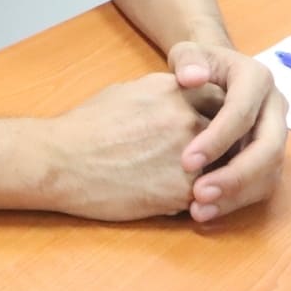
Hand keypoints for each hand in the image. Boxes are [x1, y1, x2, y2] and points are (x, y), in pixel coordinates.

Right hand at [42, 74, 208, 220]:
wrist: (60, 161)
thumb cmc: (85, 127)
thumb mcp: (128, 92)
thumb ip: (163, 95)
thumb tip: (179, 100)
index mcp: (175, 90)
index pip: (222, 101)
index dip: (221, 118)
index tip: (217, 131)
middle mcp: (187, 119)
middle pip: (229, 135)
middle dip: (224, 149)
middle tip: (217, 161)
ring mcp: (188, 155)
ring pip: (222, 168)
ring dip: (215, 176)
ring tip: (198, 183)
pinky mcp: (180, 191)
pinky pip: (205, 196)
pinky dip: (196, 200)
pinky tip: (173, 199)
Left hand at [170, 41, 288, 222]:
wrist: (214, 75)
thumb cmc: (197, 65)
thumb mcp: (188, 53)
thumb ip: (188, 60)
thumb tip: (192, 76)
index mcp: (256, 79)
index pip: (243, 112)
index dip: (217, 138)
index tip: (185, 161)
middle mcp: (275, 108)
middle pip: (269, 148)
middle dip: (235, 176)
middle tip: (199, 194)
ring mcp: (276, 135)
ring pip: (270, 173)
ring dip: (237, 195)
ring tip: (200, 210)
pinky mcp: (269, 158)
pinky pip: (262, 185)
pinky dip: (236, 201)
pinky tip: (207, 211)